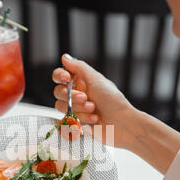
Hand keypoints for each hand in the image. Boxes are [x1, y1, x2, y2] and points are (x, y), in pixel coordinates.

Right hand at [53, 54, 179, 173]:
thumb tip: (64, 57)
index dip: (60, 76)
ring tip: (93, 110)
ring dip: (78, 109)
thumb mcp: (96, 79)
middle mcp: (77, 93)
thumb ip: (78, 67)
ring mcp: (76, 108)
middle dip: (72, 96)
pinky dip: (82, 119)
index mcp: (81, 81)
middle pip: (58, 92)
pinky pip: (68, 120)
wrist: (121, 123)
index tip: (67, 79)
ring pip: (62, 107)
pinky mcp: (77, 122)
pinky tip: (94, 119)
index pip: (60, 76)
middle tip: (86, 98)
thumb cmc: (112, 100)